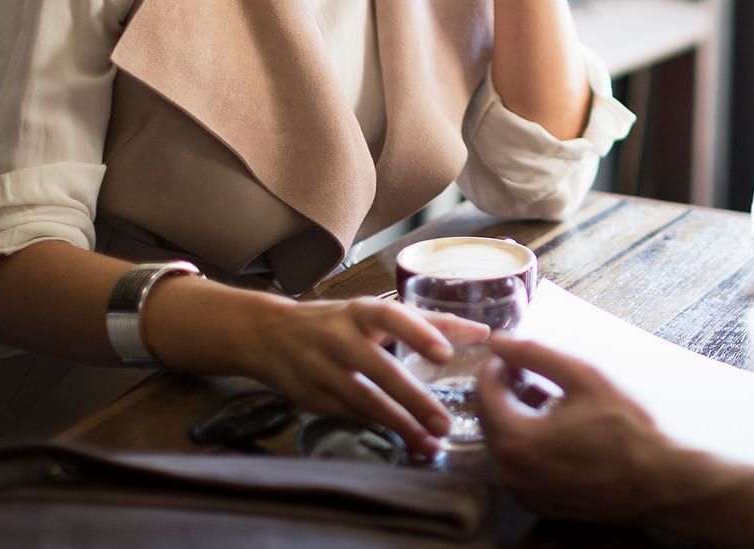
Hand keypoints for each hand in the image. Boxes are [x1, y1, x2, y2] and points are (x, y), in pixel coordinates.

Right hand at [236, 296, 487, 457]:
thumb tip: (483, 333)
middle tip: (444, 423)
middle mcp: (339, 338)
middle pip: (379, 369)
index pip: (391, 316)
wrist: (270, 334)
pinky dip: (378, 429)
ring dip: (399, 424)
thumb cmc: (339, 321)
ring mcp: (321, 370)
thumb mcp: (374, 313)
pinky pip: (350, 415)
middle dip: (413, 399)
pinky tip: (404, 441)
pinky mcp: (311, 397)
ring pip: (363, 401)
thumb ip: (425, 323)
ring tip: (429, 442)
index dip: (418, 333)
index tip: (446, 354)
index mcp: (359, 311)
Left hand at [476, 335, 680, 523]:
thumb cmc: (625, 426)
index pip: (484, 392)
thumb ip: (535, 353)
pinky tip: (559, 427)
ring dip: (517, 414)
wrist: (658, 481)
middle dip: (506, 389)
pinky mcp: (539, 503)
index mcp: (515, 440)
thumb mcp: (583, 376)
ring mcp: (523, 493)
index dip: (497, 364)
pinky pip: (519, 465)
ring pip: (504, 442)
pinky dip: (529, 442)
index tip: (515, 351)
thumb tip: (498, 339)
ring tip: (549, 395)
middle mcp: (509, 473)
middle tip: (531, 369)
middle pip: (490, 418)